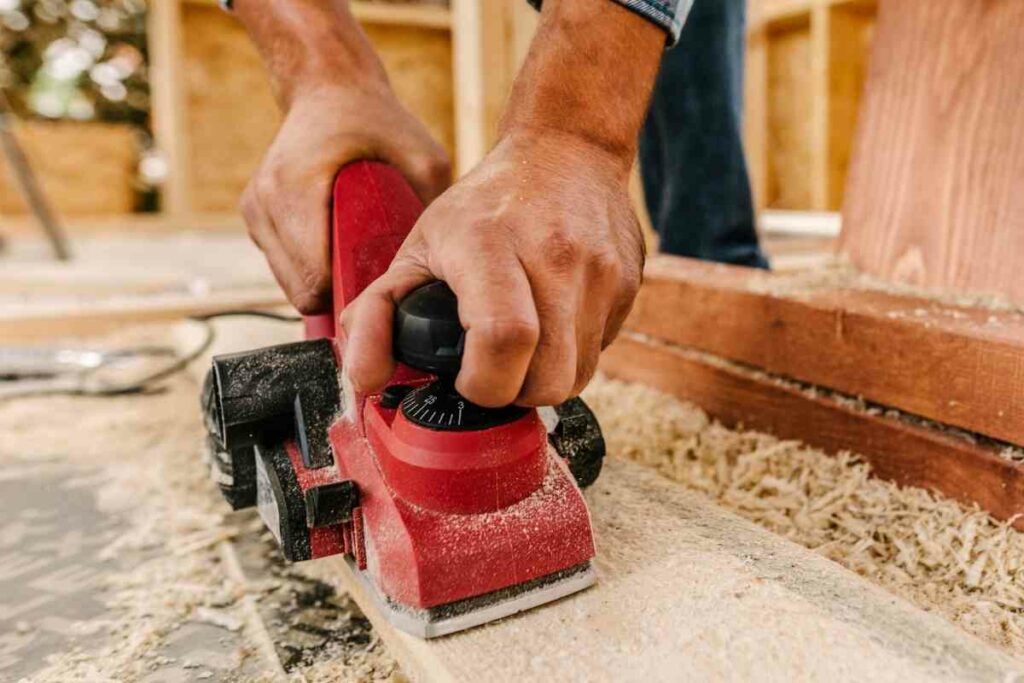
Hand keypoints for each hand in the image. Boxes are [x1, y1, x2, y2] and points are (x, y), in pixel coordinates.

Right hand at [241, 83, 449, 312]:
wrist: (327, 88)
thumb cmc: (375, 120)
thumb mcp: (422, 156)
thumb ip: (431, 204)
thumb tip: (445, 259)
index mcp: (297, 187)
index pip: (313, 278)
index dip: (349, 295)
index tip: (379, 292)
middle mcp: (266, 202)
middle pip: (300, 290)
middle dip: (338, 293)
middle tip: (376, 280)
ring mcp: (256, 211)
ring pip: (289, 284)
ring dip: (323, 281)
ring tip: (358, 259)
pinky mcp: (255, 216)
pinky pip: (284, 266)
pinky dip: (310, 265)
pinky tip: (337, 245)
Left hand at [341, 131, 644, 406]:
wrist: (567, 149)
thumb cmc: (484, 206)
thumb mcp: (416, 247)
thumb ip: (376, 314)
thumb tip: (364, 379)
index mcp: (490, 244)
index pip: (504, 339)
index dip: (484, 383)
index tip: (467, 380)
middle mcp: (554, 255)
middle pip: (549, 378)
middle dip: (516, 395)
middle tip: (494, 371)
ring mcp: (600, 270)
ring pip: (578, 376)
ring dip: (544, 379)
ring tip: (522, 348)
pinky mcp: (628, 283)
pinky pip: (600, 351)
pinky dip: (572, 354)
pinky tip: (553, 322)